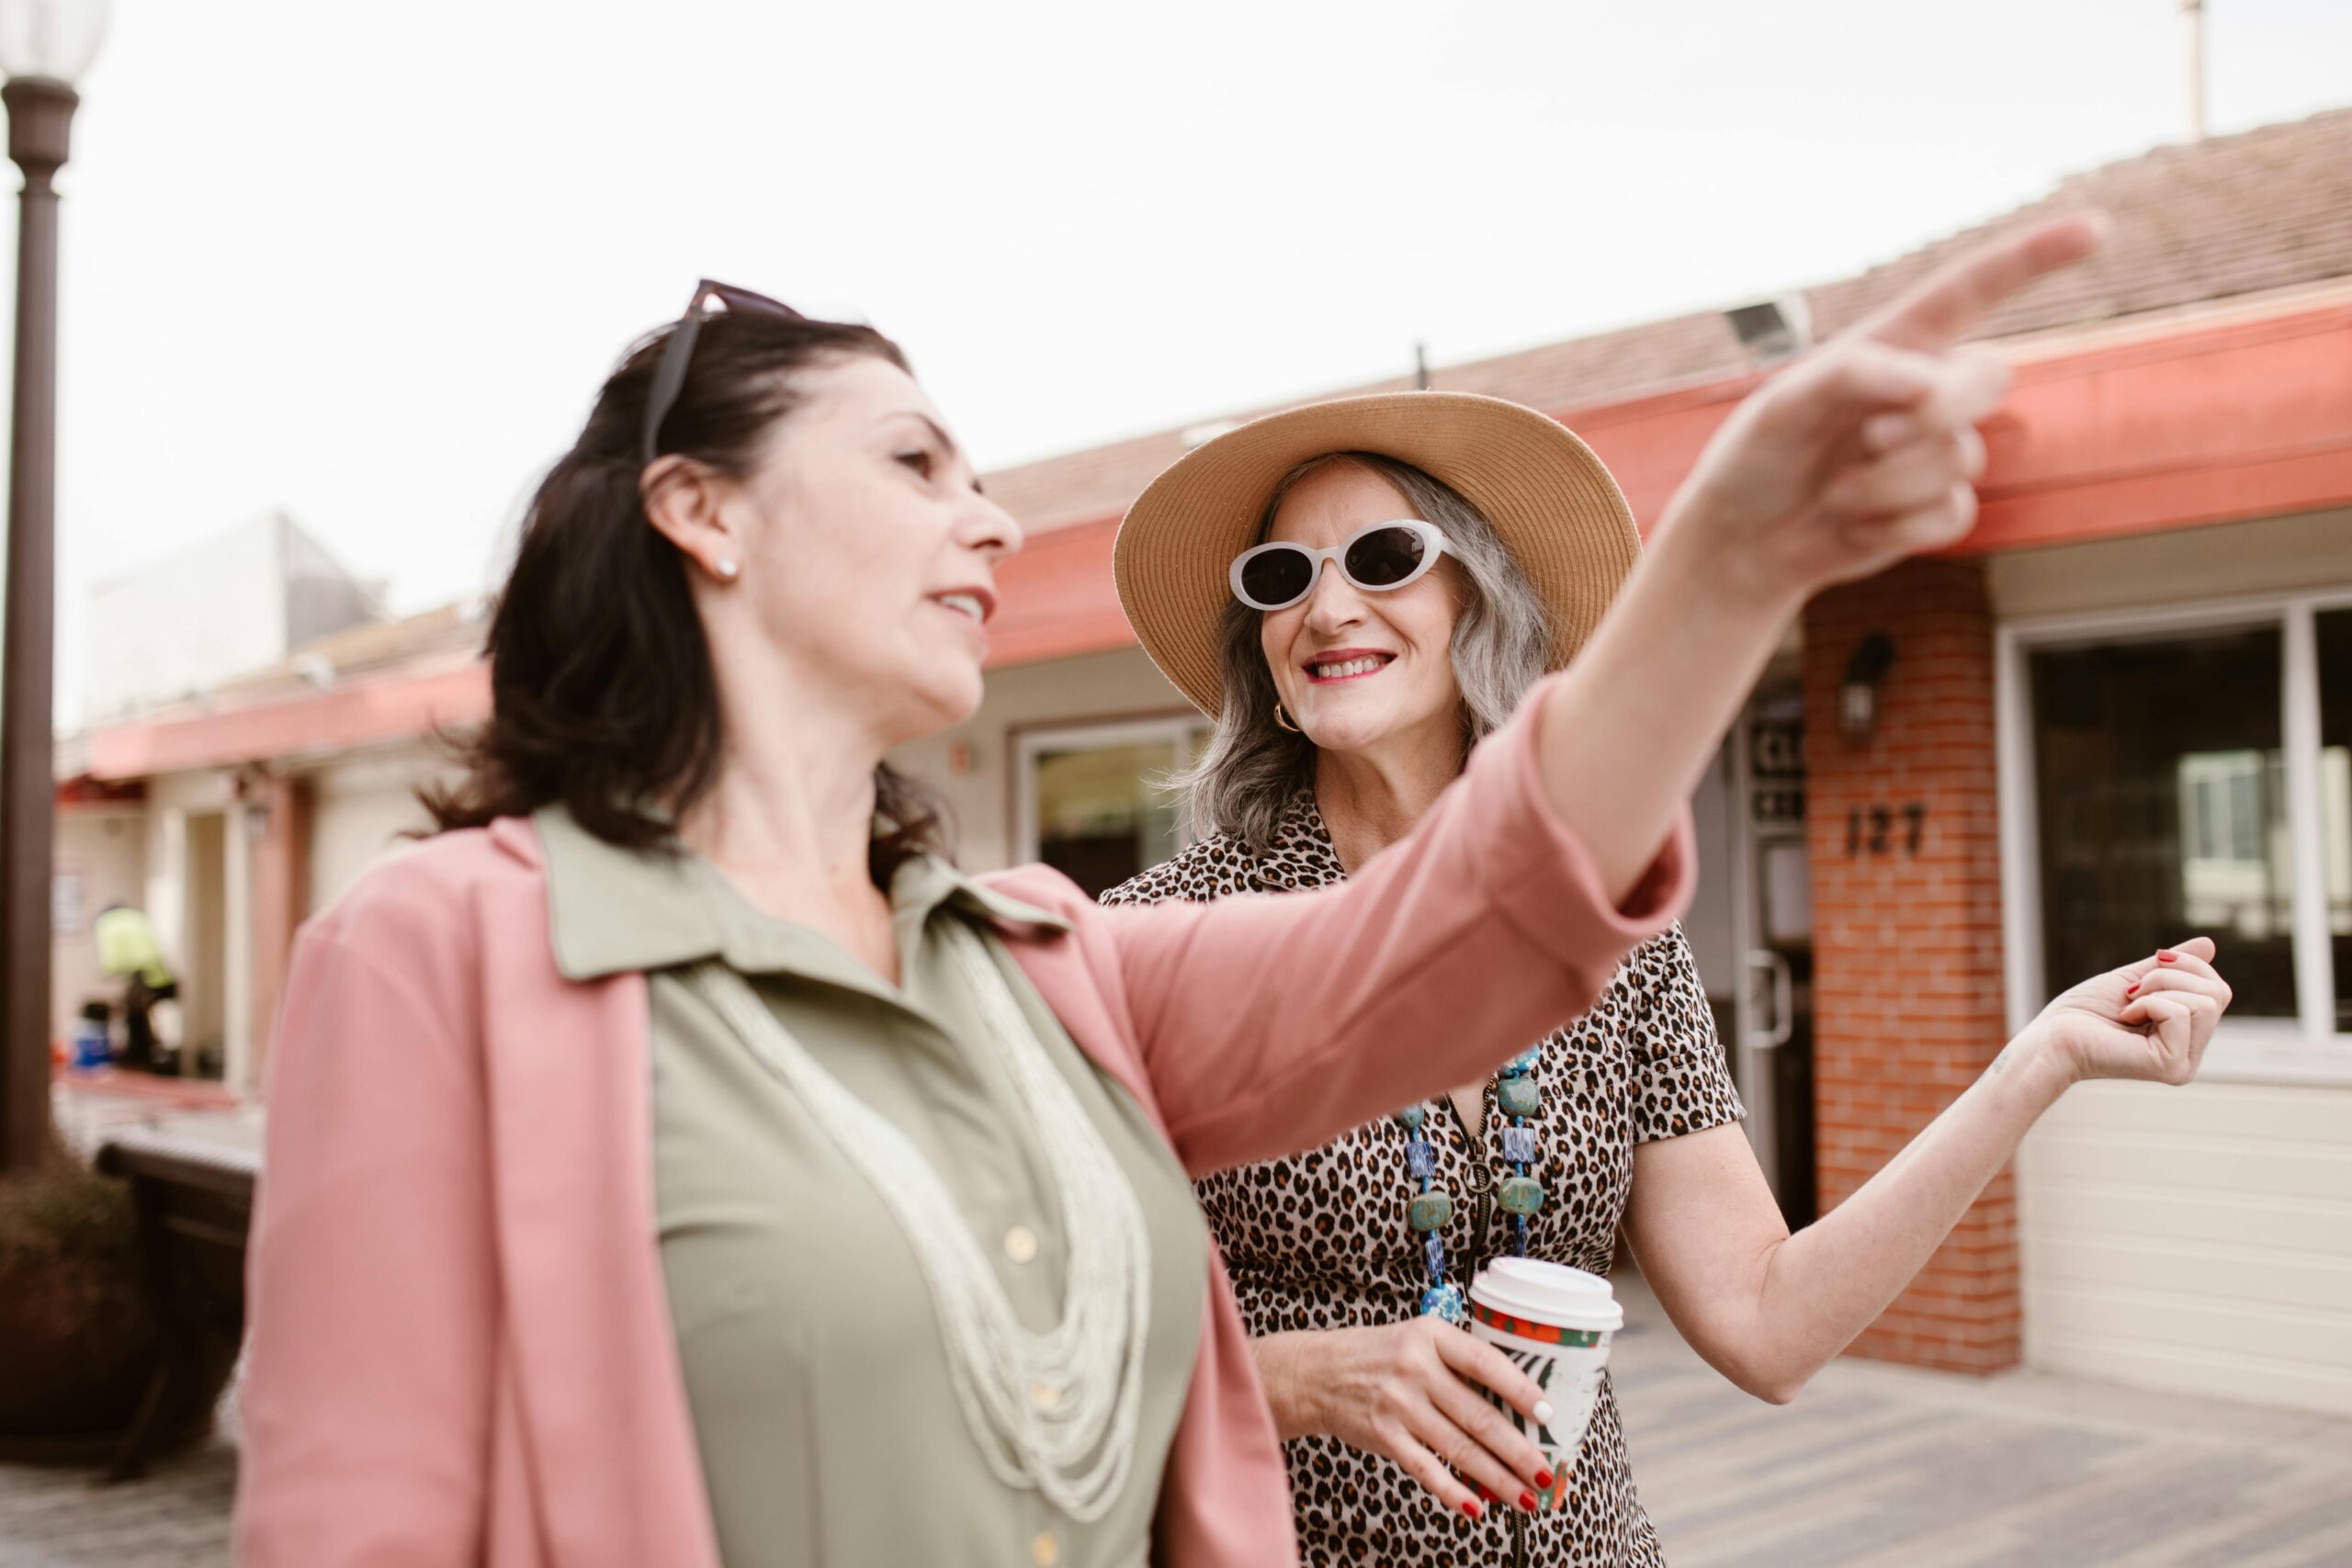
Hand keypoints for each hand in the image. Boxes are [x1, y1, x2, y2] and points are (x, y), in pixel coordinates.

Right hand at [1257, 1318, 1556, 1517]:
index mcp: (1431, 1335)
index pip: (1485, 1361)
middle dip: (1519, 1450)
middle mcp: (1415, 1368)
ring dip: (1497, 1478)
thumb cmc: (1378, 1356)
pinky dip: (1453, 1491)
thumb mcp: (1418, 1340)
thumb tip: (1517, 1406)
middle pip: (1478, 1416)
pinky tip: (1475, 1506)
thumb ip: (1459, 1364)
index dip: (1520, 1389)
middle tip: (1547, 1473)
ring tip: (1526, 1498)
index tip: (1547, 1413)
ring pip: (1459, 1448)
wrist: (1316, 1373)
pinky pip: (1426, 1469)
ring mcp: (1398, 1404)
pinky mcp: (1383, 1435)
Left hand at [1659, 214, 2105, 605]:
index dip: (2033, 257)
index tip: (2094, 228)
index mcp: (1895, 346)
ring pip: (1960, 459)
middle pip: (1989, 378)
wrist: (1746, 541)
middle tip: (1869, 438)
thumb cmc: (1757, 458)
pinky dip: (1893, 527)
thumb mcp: (1782, 404)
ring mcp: (1939, 450)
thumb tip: (1928, 381)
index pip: (1973, 289)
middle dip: (1937, 412)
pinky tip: (1851, 525)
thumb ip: (1850, 375)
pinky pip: (1952, 514)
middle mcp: (1927, 390)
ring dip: (1886, 484)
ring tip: (1833, 492)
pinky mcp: (1939, 507)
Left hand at [2015, 937, 2231, 1087]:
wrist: (2050, 1037)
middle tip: (2132, 991)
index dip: (2187, 966)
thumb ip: (2172, 967)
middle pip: (2218, 993)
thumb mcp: (2134, 980)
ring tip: (2128, 1005)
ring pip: (2205, 1002)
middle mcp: (2191, 1055)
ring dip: (2158, 988)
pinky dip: (2148, 1003)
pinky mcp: (2171, 1066)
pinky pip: (2180, 1012)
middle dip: (2171, 976)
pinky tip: (2126, 1018)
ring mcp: (2183, 1064)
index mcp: (2187, 1038)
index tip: (2144, 974)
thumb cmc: (2082, 1013)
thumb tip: (2209, 944)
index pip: (2218, 991)